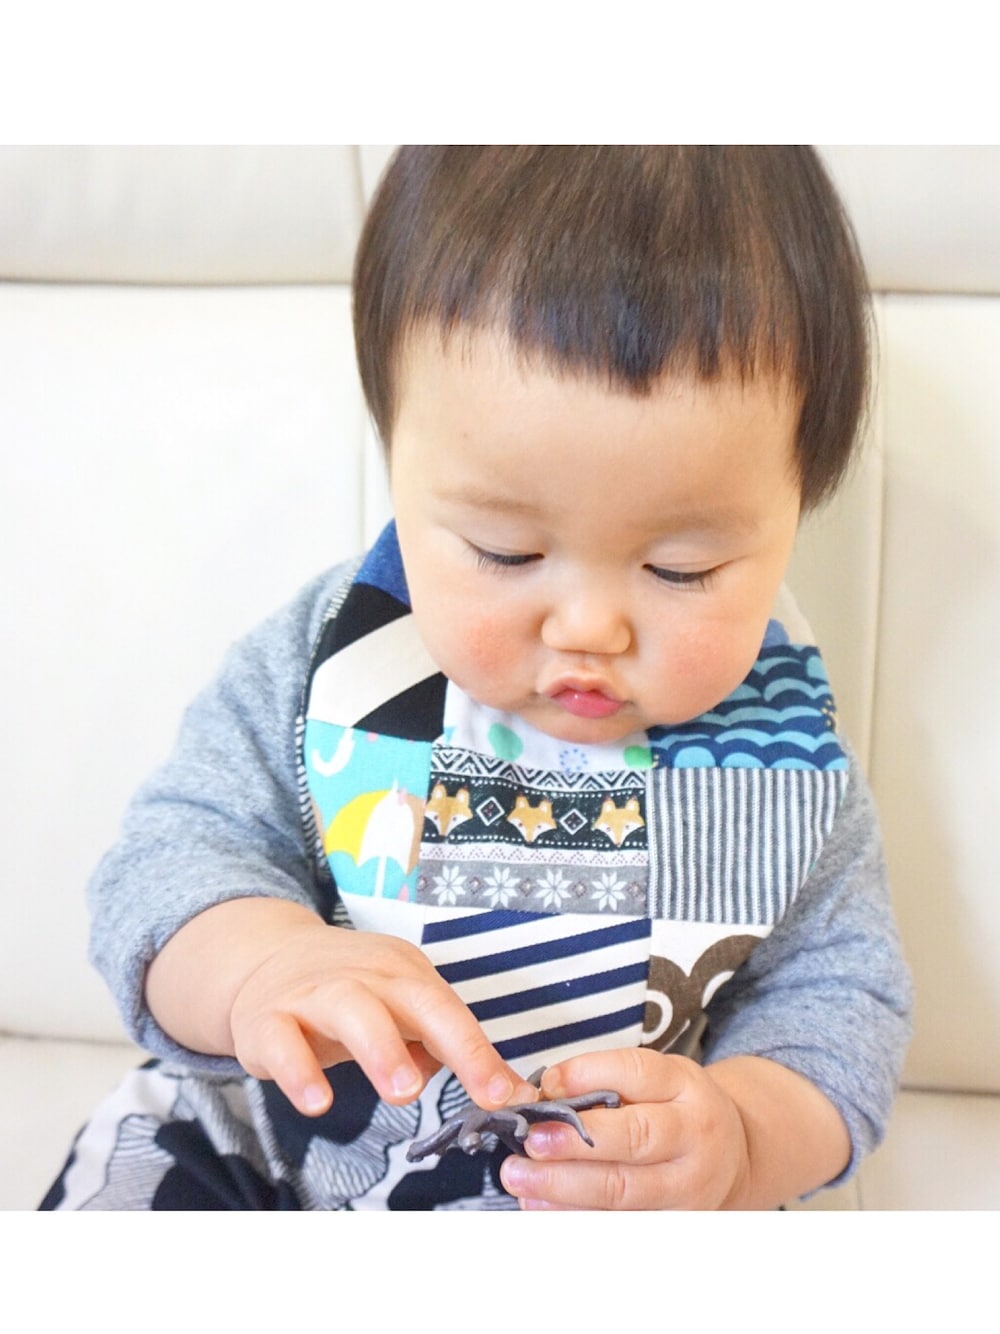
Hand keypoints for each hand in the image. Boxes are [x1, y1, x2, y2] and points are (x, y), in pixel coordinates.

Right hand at [227, 913, 535, 1118]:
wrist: (265, 959)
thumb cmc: (346, 993)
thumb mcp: (395, 1008)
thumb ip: (435, 1044)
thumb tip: (477, 1082)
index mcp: (402, 972)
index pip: (448, 1009)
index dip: (478, 1052)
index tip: (505, 1092)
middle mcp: (363, 976)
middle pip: (410, 998)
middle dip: (442, 1038)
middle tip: (477, 1082)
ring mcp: (313, 994)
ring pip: (350, 1009)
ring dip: (380, 1049)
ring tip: (401, 1093)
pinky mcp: (267, 1020)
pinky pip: (282, 1042)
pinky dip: (299, 1072)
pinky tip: (317, 1101)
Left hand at [498, 1048, 750, 1209]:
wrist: (733, 1160)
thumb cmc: (677, 1111)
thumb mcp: (656, 1078)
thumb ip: (606, 1079)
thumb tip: (546, 1092)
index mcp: (685, 1086)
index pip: (636, 1072)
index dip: (586, 1075)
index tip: (546, 1084)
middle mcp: (693, 1137)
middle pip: (633, 1139)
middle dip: (574, 1142)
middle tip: (529, 1142)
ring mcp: (688, 1189)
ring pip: (623, 1192)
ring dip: (564, 1188)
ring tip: (521, 1178)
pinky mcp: (674, 1226)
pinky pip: (620, 1226)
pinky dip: (576, 1219)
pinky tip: (541, 1208)